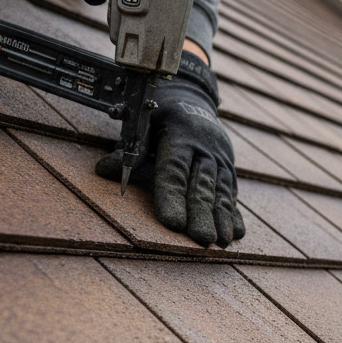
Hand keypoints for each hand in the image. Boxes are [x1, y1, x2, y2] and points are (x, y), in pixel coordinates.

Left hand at [96, 52, 245, 247]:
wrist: (192, 100)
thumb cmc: (160, 116)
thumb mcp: (142, 122)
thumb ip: (130, 147)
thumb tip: (105, 169)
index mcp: (179, 135)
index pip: (174, 170)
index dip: (173, 196)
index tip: (173, 223)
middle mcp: (204, 147)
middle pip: (202, 184)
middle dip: (202, 213)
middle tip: (201, 238)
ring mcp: (220, 158)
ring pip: (222, 190)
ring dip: (222, 217)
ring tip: (221, 242)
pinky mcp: (229, 169)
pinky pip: (233, 192)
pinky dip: (235, 213)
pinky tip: (237, 234)